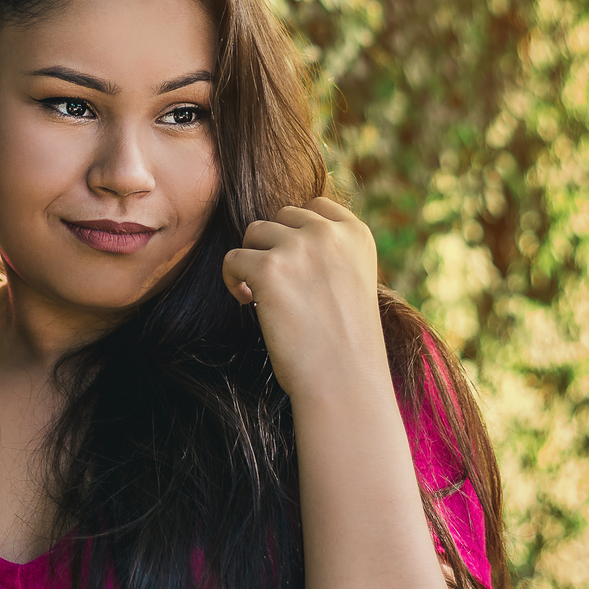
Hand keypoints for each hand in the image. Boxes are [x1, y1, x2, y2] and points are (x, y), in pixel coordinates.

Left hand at [222, 197, 386, 400]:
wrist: (344, 381)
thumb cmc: (346, 341)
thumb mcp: (353, 281)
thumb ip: (329, 253)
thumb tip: (284, 234)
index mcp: (357, 234)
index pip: (315, 207)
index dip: (296, 232)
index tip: (294, 265)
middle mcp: (329, 234)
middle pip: (282, 216)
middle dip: (274, 246)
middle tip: (277, 285)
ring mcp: (298, 248)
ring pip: (255, 232)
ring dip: (253, 260)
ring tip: (260, 294)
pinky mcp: (269, 269)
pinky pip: (233, 258)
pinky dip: (232, 280)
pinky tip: (247, 303)